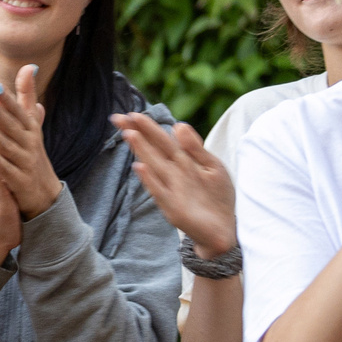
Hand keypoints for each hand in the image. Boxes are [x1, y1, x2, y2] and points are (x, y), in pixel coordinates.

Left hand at [0, 64, 61, 219]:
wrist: (44, 191)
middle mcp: (30, 144)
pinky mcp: (19, 181)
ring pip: (8, 146)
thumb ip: (27, 96)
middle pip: (13, 127)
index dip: (8, 100)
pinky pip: (6, 169)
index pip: (19, 112)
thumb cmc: (32, 151)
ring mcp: (25, 163)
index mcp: (31, 129)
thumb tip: (30, 66)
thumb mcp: (31, 123)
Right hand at [113, 112, 234, 253]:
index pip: (161, 139)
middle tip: (117, 117)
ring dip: (142, 151)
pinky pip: (160, 191)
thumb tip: (178, 125)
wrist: (224, 229)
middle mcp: (173, 173)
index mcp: (182, 161)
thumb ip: (195, 147)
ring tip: (129, 135)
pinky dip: (150, 180)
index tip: (130, 113)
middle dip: (137, 132)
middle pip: (153, 148)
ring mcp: (172, 190)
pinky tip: (140, 168)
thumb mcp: (212, 166)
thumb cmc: (216, 197)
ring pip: (155, 166)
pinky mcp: (174, 208)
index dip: (147, 126)